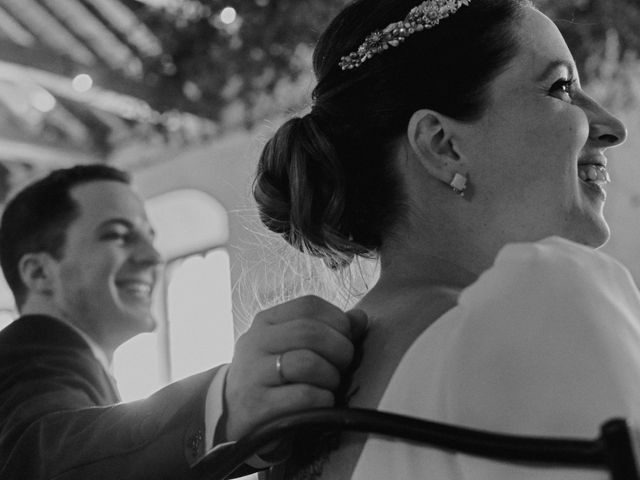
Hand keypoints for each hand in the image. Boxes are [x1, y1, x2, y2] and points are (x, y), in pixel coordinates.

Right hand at [223, 295, 367, 440]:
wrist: (235, 415)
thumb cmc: (274, 377)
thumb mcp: (293, 347)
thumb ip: (327, 330)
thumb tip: (360, 318)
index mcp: (266, 322)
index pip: (308, 305)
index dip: (337, 320)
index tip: (346, 338)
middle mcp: (255, 342)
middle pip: (310, 332)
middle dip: (340, 349)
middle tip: (344, 364)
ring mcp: (253, 374)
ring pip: (308, 363)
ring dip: (331, 376)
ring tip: (330, 385)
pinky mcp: (258, 406)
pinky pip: (305, 396)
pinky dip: (324, 399)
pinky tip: (321, 402)